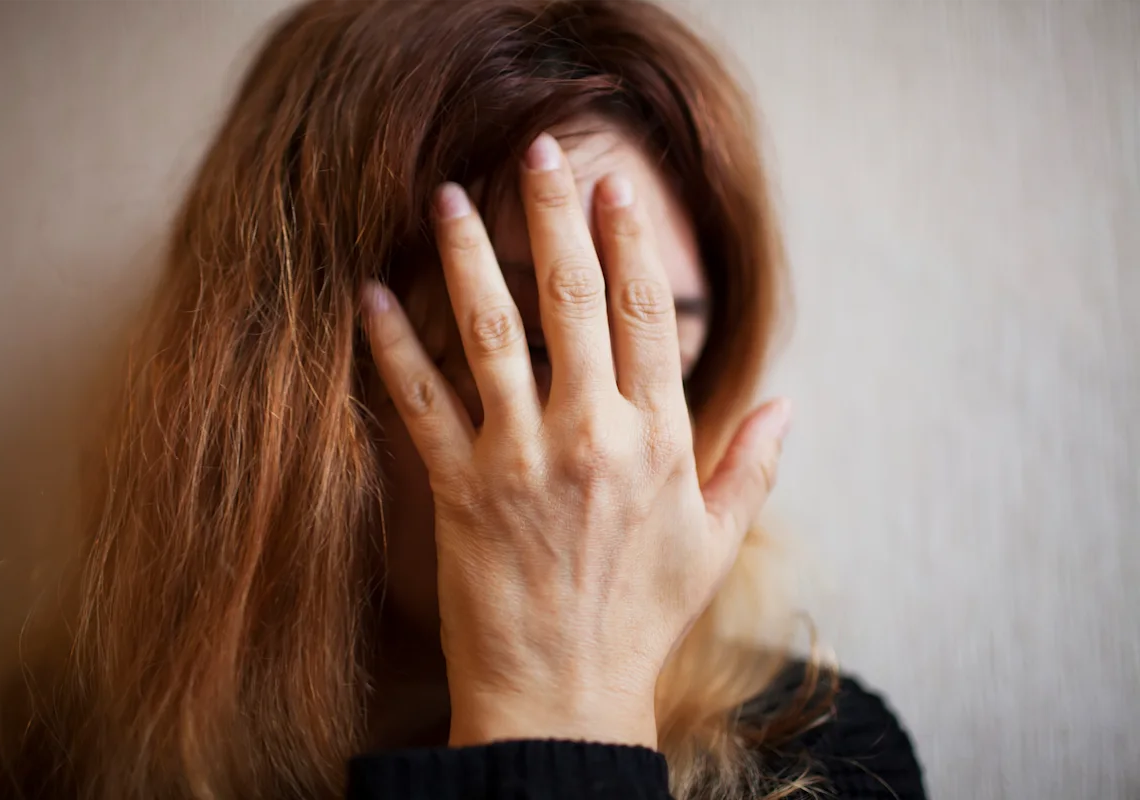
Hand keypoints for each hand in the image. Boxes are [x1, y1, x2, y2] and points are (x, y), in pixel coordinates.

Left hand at [362, 132, 790, 749]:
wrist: (564, 696)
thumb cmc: (642, 618)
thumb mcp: (715, 544)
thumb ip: (752, 466)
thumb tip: (788, 404)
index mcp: (660, 438)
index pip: (648, 316)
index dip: (629, 243)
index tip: (612, 187)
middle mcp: (593, 434)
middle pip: (573, 301)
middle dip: (554, 216)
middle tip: (538, 151)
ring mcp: (521, 458)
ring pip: (492, 333)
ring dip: (468, 257)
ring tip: (448, 196)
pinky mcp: (459, 490)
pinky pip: (421, 402)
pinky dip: (392, 345)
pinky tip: (370, 294)